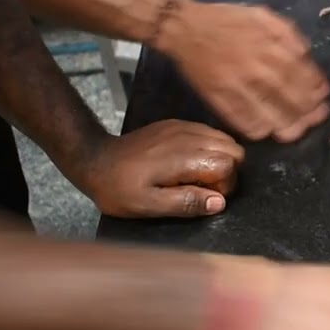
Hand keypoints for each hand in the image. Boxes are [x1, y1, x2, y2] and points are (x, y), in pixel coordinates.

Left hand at [72, 120, 243, 217]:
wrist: (95, 159)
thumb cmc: (119, 188)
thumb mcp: (148, 205)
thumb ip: (186, 203)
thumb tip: (219, 202)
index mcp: (184, 157)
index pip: (229, 165)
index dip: (224, 186)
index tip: (204, 197)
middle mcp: (189, 136)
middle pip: (234, 149)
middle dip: (228, 171)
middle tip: (203, 187)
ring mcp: (184, 126)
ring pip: (225, 139)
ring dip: (220, 159)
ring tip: (197, 176)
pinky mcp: (177, 124)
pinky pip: (209, 132)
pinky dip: (210, 148)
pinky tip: (189, 163)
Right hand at [157, 0, 329, 141]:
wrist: (186, 27)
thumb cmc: (227, 21)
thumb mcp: (263, 16)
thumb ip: (288, 34)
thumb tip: (306, 55)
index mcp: (271, 47)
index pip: (305, 76)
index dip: (317, 90)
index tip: (322, 97)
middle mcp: (259, 69)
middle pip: (293, 99)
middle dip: (309, 112)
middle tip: (316, 117)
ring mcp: (239, 87)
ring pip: (272, 115)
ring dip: (289, 126)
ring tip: (296, 130)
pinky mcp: (221, 100)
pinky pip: (244, 122)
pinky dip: (259, 129)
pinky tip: (267, 130)